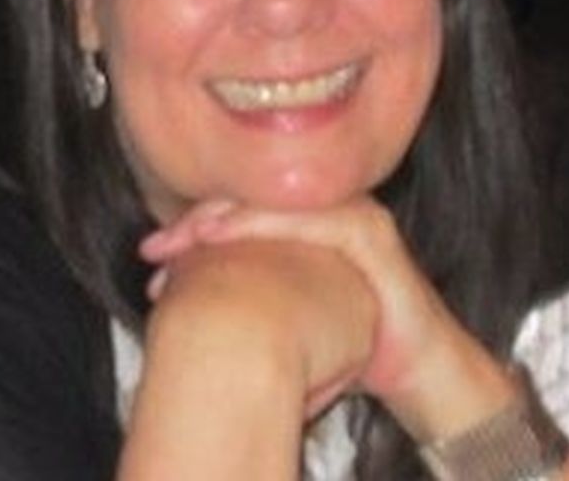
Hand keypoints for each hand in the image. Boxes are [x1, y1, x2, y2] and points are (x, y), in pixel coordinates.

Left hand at [141, 197, 517, 440]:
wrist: (417, 369)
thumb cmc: (351, 340)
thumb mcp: (289, 312)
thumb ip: (249, 291)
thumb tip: (176, 294)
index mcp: (307, 223)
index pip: (242, 209)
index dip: (193, 224)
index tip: (152, 252)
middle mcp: (330, 210)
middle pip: (252, 199)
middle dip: (198, 221)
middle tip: (155, 248)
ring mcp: (354, 217)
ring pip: (279, 203)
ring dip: (227, 218)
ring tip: (186, 238)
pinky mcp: (372, 235)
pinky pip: (316, 219)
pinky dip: (270, 224)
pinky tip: (234, 236)